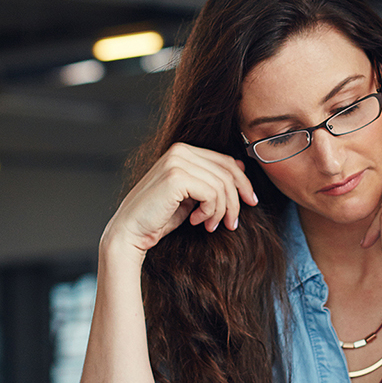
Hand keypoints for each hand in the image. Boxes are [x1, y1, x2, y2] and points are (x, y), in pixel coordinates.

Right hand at [101, 143, 258, 259]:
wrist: (130, 232)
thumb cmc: (159, 217)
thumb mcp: (192, 196)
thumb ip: (210, 180)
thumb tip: (240, 167)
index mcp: (182, 150)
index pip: (225, 161)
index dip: (243, 182)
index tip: (251, 202)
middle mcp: (180, 150)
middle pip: (228, 172)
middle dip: (236, 200)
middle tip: (232, 223)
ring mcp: (177, 161)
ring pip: (222, 185)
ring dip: (222, 211)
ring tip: (211, 226)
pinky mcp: (176, 177)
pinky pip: (212, 194)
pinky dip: (210, 212)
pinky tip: (197, 221)